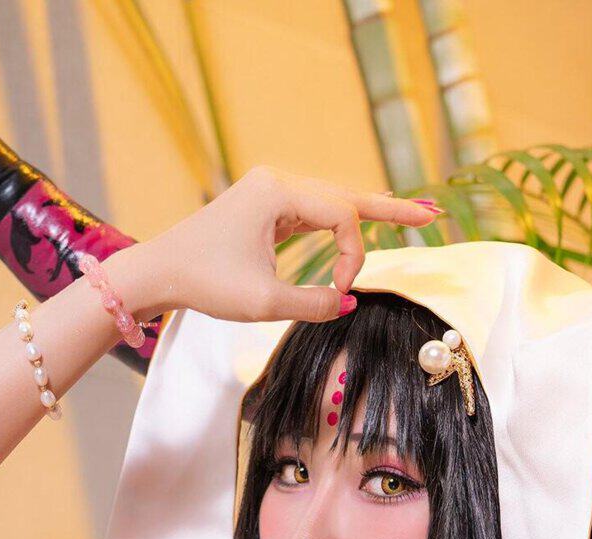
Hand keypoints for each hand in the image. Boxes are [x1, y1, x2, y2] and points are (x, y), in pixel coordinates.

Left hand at [140, 167, 439, 324]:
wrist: (159, 271)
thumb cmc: (205, 283)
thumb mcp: (264, 302)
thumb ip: (313, 304)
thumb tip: (349, 304)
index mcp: (278, 192)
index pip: (342, 215)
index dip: (353, 255)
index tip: (341, 291)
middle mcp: (277, 182)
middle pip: (346, 195)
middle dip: (389, 209)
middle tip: (431, 216)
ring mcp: (270, 192)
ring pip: (331, 202)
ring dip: (368, 214)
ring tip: (412, 216)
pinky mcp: (264, 209)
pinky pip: (313, 213)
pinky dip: (339, 223)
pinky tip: (364, 223)